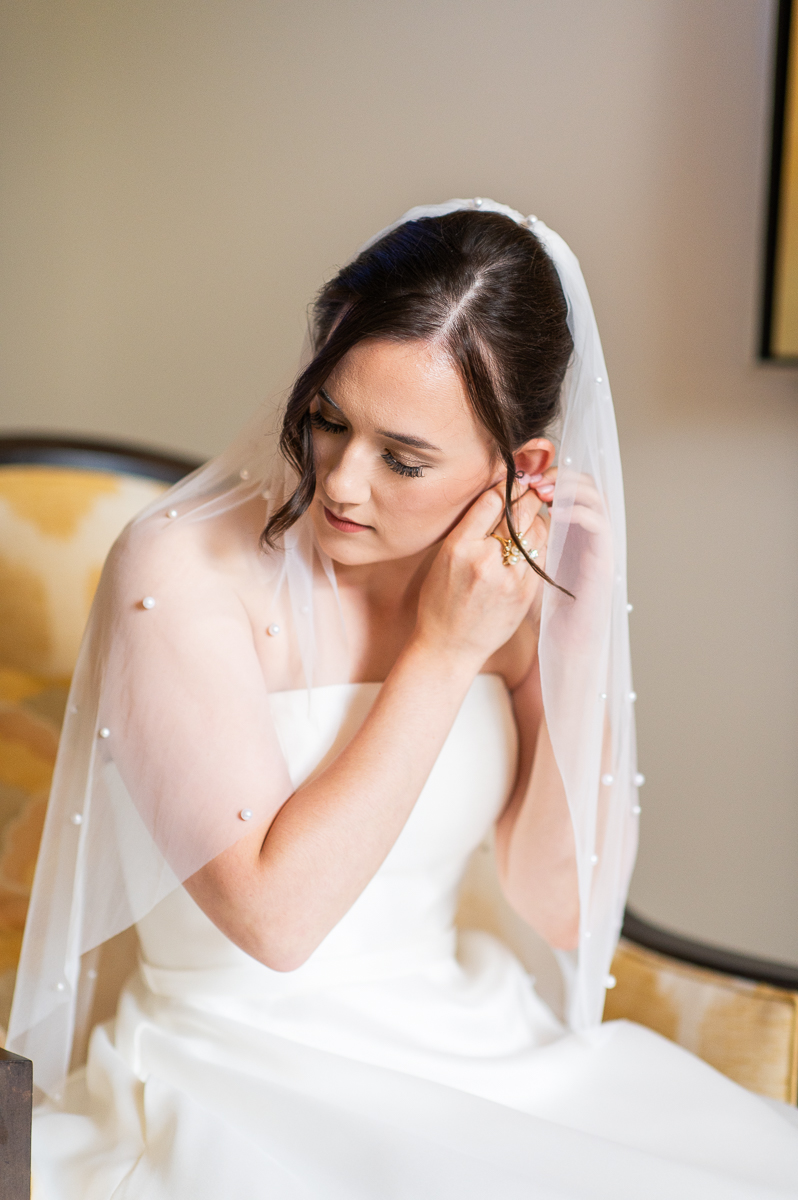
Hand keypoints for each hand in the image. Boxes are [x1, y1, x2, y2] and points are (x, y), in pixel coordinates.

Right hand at [413, 477, 548, 669]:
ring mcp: (509, 578)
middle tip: (531, 488)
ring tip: (533, 513)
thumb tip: (496, 498)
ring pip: (537, 531)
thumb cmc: (441, 602)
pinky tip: (536, 539)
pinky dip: (542, 541)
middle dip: (528, 496)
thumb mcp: (443, 559)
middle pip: (518, 512)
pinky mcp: (526, 592)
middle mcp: (484, 560)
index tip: (511, 480)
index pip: (491, 501)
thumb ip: (469, 529)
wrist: (449, 647)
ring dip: (538, 517)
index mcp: (458, 548)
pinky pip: (543, 555)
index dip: (504, 486)